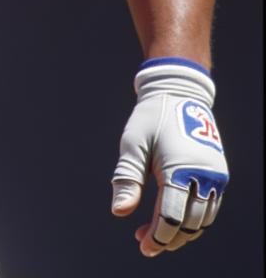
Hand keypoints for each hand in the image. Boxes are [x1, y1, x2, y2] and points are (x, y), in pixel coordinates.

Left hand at [111, 58, 227, 255]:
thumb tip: (119, 213)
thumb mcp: (132, 144)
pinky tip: (174, 220)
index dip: (157, 236)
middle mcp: (204, 175)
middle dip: (168, 238)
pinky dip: (194, 220)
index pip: (171, 217)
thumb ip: (127, 178)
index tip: (142, 246)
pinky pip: (210, 207)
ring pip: (203, 220)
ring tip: (156, 235)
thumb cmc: (149, 118)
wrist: (177, 93)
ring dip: (182, 233)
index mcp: (179, 169)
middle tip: (144, 243)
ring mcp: (215, 175)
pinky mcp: (219, 173)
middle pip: (189, 224)